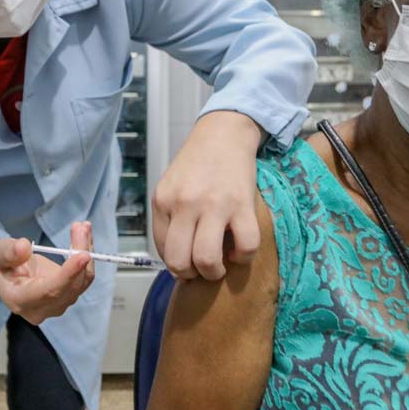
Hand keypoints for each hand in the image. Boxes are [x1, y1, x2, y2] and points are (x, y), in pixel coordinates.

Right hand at [0, 222, 94, 324]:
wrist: (7, 272)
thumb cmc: (2, 263)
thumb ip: (9, 252)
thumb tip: (24, 247)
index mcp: (20, 301)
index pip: (49, 292)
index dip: (68, 275)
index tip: (83, 255)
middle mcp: (41, 309)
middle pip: (70, 287)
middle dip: (80, 255)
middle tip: (82, 227)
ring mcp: (56, 306)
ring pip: (81, 282)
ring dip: (86, 251)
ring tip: (84, 226)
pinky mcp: (67, 297)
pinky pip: (84, 278)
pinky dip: (87, 256)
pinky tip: (85, 236)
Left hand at [152, 111, 262, 280]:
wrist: (224, 133)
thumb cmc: (197, 164)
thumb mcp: (171, 187)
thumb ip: (170, 217)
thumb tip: (179, 259)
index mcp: (163, 200)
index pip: (163, 250)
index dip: (176, 264)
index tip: (188, 261)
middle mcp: (184, 203)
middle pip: (179, 261)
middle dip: (191, 276)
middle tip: (201, 269)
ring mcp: (213, 204)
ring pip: (207, 260)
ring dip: (214, 272)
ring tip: (220, 265)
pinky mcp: (242, 204)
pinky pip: (246, 246)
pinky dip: (244, 257)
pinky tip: (241, 249)